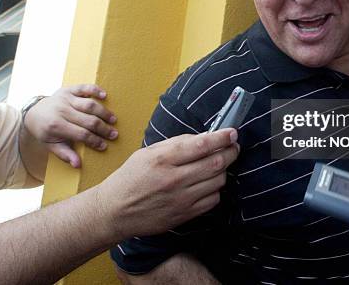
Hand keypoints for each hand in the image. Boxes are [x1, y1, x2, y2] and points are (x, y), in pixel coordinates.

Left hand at [23, 84, 116, 167]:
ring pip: (89, 104)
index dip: (95, 141)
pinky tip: (105, 95)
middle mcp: (62, 110)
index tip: (104, 146)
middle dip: (103, 129)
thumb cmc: (45, 131)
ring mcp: (66, 98)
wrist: (33, 113)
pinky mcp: (68, 90)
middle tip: (114, 134)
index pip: (81, 134)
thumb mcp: (51, 145)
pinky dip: (95, 90)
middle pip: (88, 120)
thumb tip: (78, 165)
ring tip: (113, 119)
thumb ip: (64, 154)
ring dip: (104, 112)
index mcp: (56, 126)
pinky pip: (84, 87)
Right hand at [96, 129, 239, 238]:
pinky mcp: (185, 215)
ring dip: (223, 170)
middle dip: (230, 152)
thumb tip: (204, 137)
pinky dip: (216, 189)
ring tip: (217, 165)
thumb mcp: (148, 152)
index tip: (232, 133)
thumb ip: (176, 144)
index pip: (202, 145)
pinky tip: (208, 183)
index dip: (222, 137)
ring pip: (218, 181)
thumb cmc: (130, 178)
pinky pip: (213, 200)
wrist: (115, 211)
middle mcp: (174, 179)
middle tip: (233, 146)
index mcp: (163, 159)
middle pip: (216, 163)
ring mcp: (181, 199)